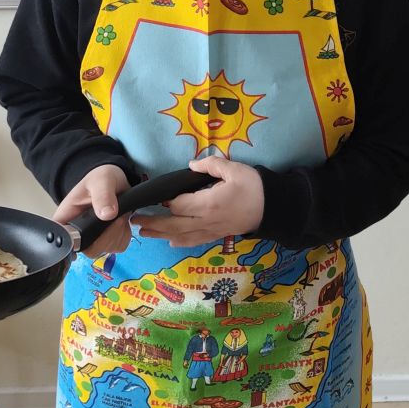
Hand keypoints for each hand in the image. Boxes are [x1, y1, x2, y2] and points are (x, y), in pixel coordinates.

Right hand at [54, 163, 131, 257]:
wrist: (115, 181)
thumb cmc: (100, 178)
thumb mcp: (101, 181)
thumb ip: (103, 196)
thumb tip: (106, 215)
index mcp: (66, 219)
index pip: (63, 241)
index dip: (75, 244)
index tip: (95, 231)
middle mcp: (77, 233)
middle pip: (90, 250)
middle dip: (107, 235)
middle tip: (115, 215)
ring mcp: (94, 239)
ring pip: (106, 249)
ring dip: (118, 232)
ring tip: (118, 212)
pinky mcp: (108, 241)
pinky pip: (119, 246)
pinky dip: (124, 234)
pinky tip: (122, 220)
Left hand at [135, 156, 264, 246]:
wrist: (272, 207)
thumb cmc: (253, 186)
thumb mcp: (234, 169)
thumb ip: (211, 165)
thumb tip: (191, 165)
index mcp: (208, 204)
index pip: (179, 205)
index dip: (166, 202)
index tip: (156, 197)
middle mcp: (206, 221)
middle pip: (174, 225)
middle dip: (153, 223)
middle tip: (135, 220)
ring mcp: (211, 230)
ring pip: (181, 236)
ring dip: (161, 234)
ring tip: (144, 233)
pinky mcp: (217, 235)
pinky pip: (195, 241)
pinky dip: (180, 242)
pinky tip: (170, 242)